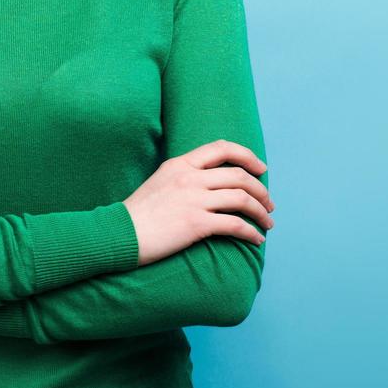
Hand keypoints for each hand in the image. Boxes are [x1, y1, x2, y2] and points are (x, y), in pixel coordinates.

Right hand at [123, 139, 273, 266]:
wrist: (118, 234)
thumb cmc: (137, 214)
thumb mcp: (159, 182)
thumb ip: (184, 176)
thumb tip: (210, 183)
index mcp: (180, 164)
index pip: (221, 148)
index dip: (247, 156)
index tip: (261, 169)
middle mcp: (189, 178)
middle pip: (239, 175)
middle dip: (261, 190)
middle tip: (269, 203)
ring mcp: (193, 200)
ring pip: (242, 198)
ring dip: (261, 212)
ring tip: (268, 223)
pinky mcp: (196, 224)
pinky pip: (235, 225)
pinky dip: (251, 232)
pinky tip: (256, 240)